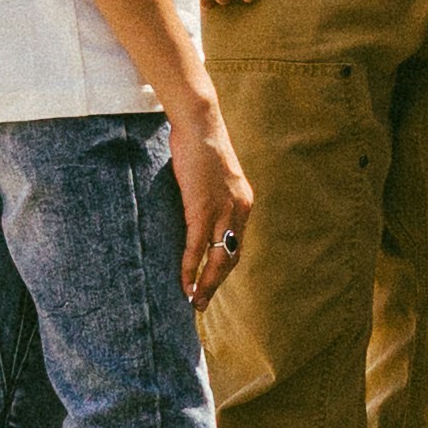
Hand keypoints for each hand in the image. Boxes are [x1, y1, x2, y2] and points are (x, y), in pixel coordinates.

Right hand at [162, 103, 249, 301]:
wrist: (200, 125)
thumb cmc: (201, 147)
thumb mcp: (212, 177)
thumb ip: (211, 197)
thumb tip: (198, 209)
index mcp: (243, 203)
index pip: (238, 244)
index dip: (225, 266)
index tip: (213, 282)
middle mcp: (239, 210)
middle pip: (232, 257)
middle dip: (216, 282)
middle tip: (202, 302)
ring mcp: (222, 211)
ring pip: (218, 257)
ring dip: (206, 282)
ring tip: (194, 300)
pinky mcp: (202, 209)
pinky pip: (197, 246)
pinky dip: (190, 267)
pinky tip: (184, 282)